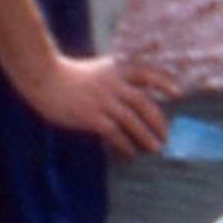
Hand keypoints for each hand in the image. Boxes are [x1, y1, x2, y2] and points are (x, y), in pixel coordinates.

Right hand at [33, 52, 172, 157]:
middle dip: (158, 121)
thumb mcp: (99, 68)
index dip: (163, 82)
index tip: (177, 94)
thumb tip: (137, 95)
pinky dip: (124, 144)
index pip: (146, 73)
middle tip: (166, 136)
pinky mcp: (91, 116)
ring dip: (145, 136)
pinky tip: (130, 154)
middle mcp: (113, 84)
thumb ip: (118, 76)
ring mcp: (102, 100)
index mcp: (116, 69)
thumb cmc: (71, 76)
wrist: (45, 78)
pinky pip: (114, 133)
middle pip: (144, 103)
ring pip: (132, 121)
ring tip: (154, 149)